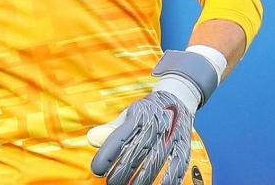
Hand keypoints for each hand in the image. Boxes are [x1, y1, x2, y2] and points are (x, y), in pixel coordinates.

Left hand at [87, 48, 224, 184]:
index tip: (97, 169)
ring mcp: (170, 136)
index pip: (118, 138)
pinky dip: (168, 180)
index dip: (106, 156)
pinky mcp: (183, 145)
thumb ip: (110, 129)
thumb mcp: (128, 115)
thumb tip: (90, 138)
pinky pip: (177, 166)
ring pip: (154, 163)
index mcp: (138, 117)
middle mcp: (154, 126)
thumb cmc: (147, 112)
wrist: (178, 98)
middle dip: (121, 172)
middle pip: (135, 154)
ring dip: (141, 180)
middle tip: (111, 183)